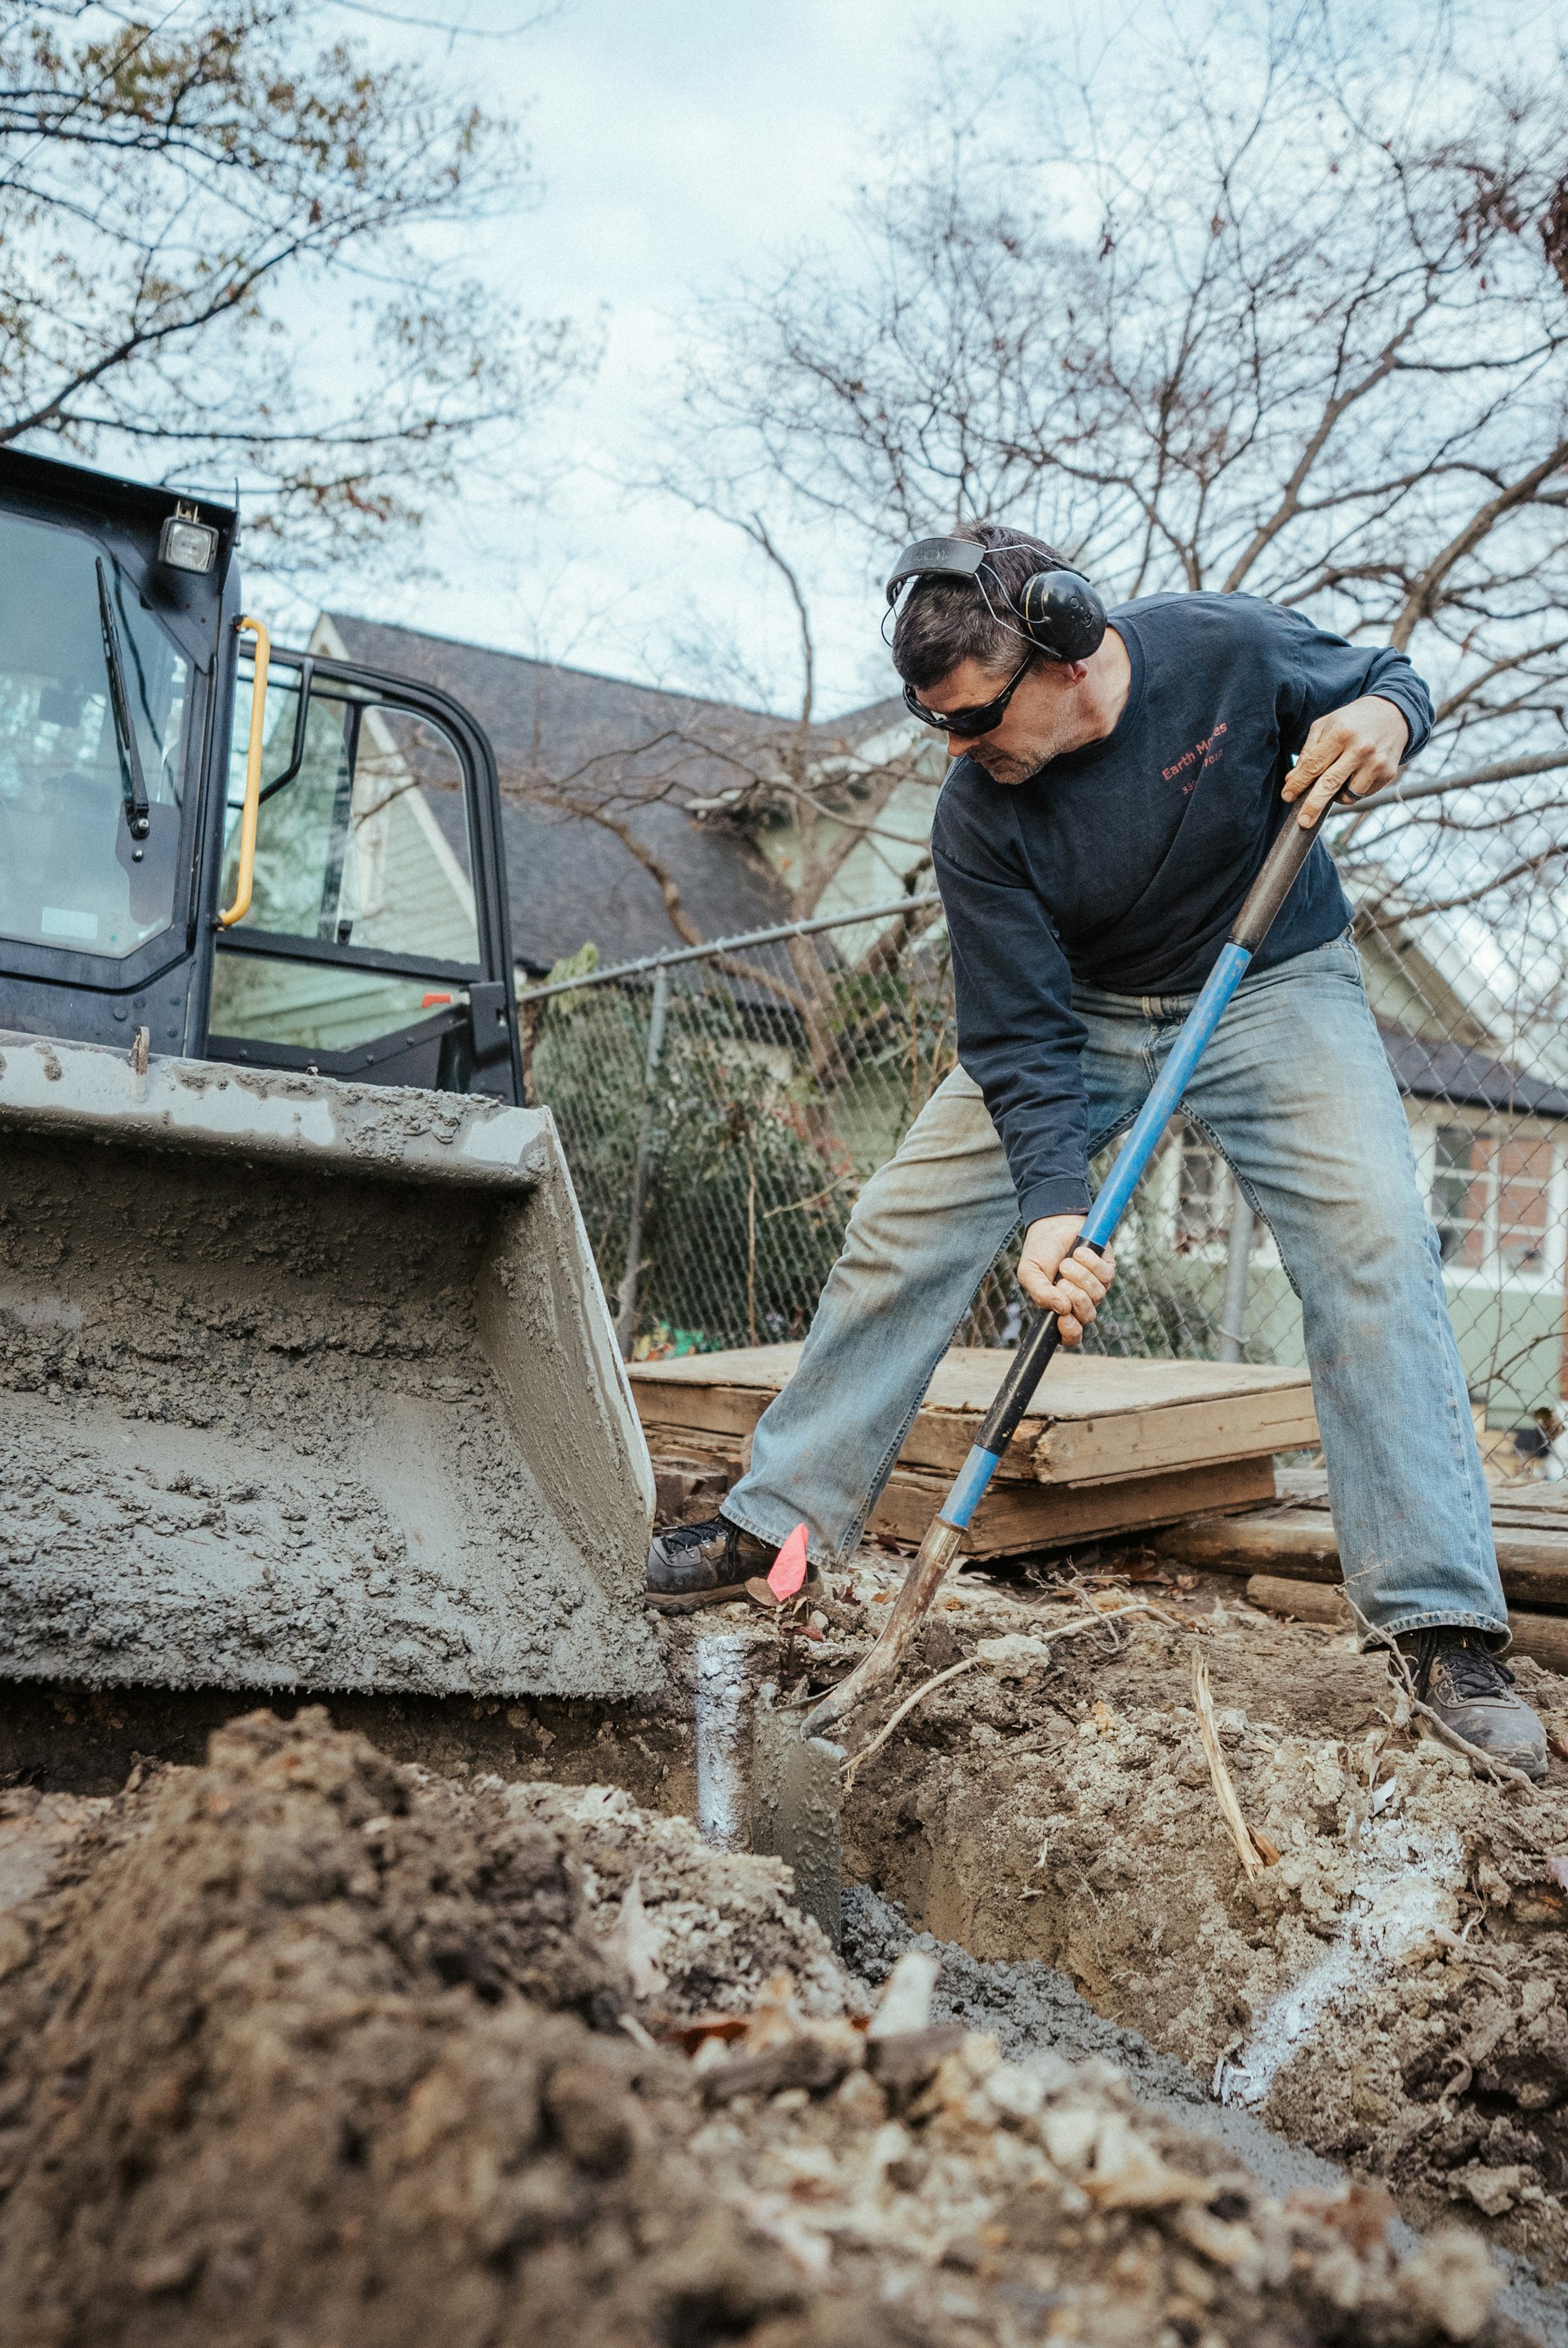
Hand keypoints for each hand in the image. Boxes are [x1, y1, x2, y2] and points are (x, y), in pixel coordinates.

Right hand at [1017, 1215, 1114, 1344]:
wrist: (1052, 1223)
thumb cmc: (1040, 1251)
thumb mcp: (1029, 1273)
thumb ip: (1040, 1293)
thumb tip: (1062, 1309)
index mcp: (1060, 1308)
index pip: (1071, 1335)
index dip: (1071, 1333)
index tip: (1064, 1318)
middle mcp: (1080, 1301)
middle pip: (1087, 1316)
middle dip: (1075, 1298)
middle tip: (1062, 1280)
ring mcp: (1095, 1286)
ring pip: (1097, 1295)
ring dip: (1081, 1277)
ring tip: (1067, 1262)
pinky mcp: (1107, 1269)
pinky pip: (1106, 1275)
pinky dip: (1091, 1263)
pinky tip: (1080, 1252)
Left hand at [1280, 694, 1408, 829]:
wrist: (1392, 714)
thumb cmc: (1351, 721)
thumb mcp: (1326, 726)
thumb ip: (1309, 752)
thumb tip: (1292, 780)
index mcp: (1341, 733)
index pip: (1314, 765)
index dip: (1298, 783)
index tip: (1287, 796)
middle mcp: (1360, 748)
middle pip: (1330, 784)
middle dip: (1313, 805)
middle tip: (1303, 821)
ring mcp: (1376, 763)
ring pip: (1348, 795)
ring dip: (1336, 796)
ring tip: (1338, 778)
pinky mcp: (1387, 773)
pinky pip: (1362, 794)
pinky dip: (1353, 790)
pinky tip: (1356, 773)